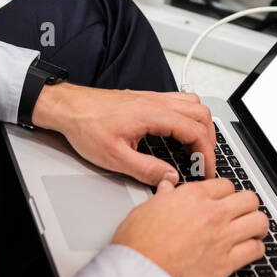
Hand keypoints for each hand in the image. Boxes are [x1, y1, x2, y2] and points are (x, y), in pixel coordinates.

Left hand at [31, 83, 215, 185]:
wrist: (68, 108)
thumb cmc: (86, 126)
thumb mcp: (115, 157)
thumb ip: (146, 169)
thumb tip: (169, 178)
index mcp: (153, 114)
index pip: (195, 131)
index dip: (206, 154)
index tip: (206, 170)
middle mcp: (156, 102)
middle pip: (201, 114)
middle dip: (209, 140)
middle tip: (203, 162)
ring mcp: (152, 98)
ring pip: (193, 104)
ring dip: (200, 126)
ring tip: (194, 148)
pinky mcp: (146, 99)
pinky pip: (179, 102)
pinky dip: (188, 118)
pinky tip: (178, 134)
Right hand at [111, 175, 268, 276]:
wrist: (141, 274)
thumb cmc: (138, 244)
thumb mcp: (146, 208)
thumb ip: (163, 196)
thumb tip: (168, 186)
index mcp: (193, 196)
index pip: (226, 185)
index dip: (227, 192)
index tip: (226, 200)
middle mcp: (212, 213)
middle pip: (249, 199)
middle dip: (248, 205)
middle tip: (244, 212)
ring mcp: (222, 238)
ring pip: (259, 222)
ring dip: (258, 225)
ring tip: (254, 230)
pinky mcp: (226, 263)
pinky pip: (255, 250)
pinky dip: (256, 249)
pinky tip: (250, 250)